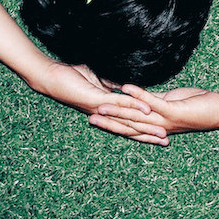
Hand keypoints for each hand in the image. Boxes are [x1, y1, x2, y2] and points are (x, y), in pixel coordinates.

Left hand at [38, 63, 171, 144]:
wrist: (52, 75)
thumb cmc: (72, 77)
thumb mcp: (98, 80)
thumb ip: (111, 85)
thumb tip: (123, 85)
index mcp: (105, 111)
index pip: (128, 124)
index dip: (143, 131)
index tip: (160, 136)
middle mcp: (104, 114)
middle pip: (129, 128)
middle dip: (148, 136)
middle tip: (166, 143)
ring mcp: (100, 108)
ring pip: (127, 119)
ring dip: (146, 126)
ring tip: (162, 133)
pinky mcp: (96, 100)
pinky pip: (119, 103)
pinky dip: (133, 105)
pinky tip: (146, 108)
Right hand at [87, 85, 218, 145]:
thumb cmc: (198, 105)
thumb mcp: (171, 103)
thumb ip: (154, 102)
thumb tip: (139, 97)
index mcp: (157, 125)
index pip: (131, 127)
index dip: (112, 124)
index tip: (93, 118)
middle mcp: (159, 126)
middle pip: (129, 125)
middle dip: (109, 121)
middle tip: (89, 117)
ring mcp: (166, 120)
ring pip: (137, 116)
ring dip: (118, 109)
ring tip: (101, 104)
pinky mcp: (174, 111)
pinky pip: (153, 102)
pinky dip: (139, 95)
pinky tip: (126, 87)